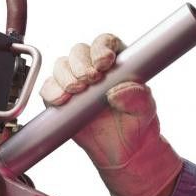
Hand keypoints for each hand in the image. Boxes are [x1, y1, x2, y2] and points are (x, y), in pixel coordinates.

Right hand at [39, 34, 182, 195]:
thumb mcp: (146, 110)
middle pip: (79, 51)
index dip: (101, 48)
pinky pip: (49, 88)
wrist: (123, 152)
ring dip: (66, 76)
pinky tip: (62, 100)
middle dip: (81, 63)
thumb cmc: (137, 125)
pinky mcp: (60, 99)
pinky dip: (52, 92)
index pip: (105, 43)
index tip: (104, 62)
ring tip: (76, 91)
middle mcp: (93, 68)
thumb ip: (137, 97)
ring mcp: (75, 83)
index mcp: (116, 63)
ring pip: (61, 66)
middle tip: (89, 80)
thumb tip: (117, 91)